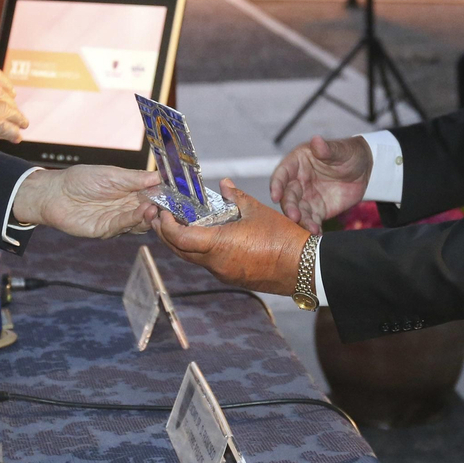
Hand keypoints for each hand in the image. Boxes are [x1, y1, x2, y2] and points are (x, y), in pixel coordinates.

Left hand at [11, 164, 161, 238]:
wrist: (54, 194)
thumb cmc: (81, 179)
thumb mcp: (111, 174)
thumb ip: (135, 178)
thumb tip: (160, 176)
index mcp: (131, 190)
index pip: (154, 193)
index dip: (167, 194)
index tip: (180, 193)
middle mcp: (127, 206)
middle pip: (151, 210)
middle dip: (162, 209)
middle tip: (172, 205)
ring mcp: (118, 219)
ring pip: (140, 221)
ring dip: (149, 215)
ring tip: (156, 208)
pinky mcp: (106, 230)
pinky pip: (124, 226)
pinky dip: (134, 220)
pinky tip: (143, 212)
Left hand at [149, 179, 308, 293]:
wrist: (303, 267)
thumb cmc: (283, 238)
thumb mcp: (257, 211)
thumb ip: (235, 196)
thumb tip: (224, 184)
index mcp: (219, 245)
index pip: (179, 238)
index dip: (166, 226)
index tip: (163, 213)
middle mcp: (216, 264)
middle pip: (180, 251)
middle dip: (166, 234)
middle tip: (160, 218)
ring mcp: (224, 274)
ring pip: (192, 259)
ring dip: (182, 243)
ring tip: (180, 225)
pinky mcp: (232, 278)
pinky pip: (207, 264)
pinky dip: (199, 250)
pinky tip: (204, 237)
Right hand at [269, 135, 372, 234]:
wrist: (365, 169)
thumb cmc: (349, 153)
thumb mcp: (340, 150)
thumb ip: (327, 149)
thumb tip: (316, 140)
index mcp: (297, 163)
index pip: (282, 174)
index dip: (276, 185)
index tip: (275, 196)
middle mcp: (298, 181)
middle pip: (288, 196)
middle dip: (289, 207)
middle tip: (295, 217)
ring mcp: (307, 197)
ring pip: (298, 211)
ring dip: (301, 221)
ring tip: (311, 229)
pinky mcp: (317, 210)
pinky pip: (312, 221)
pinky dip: (312, 228)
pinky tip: (317, 233)